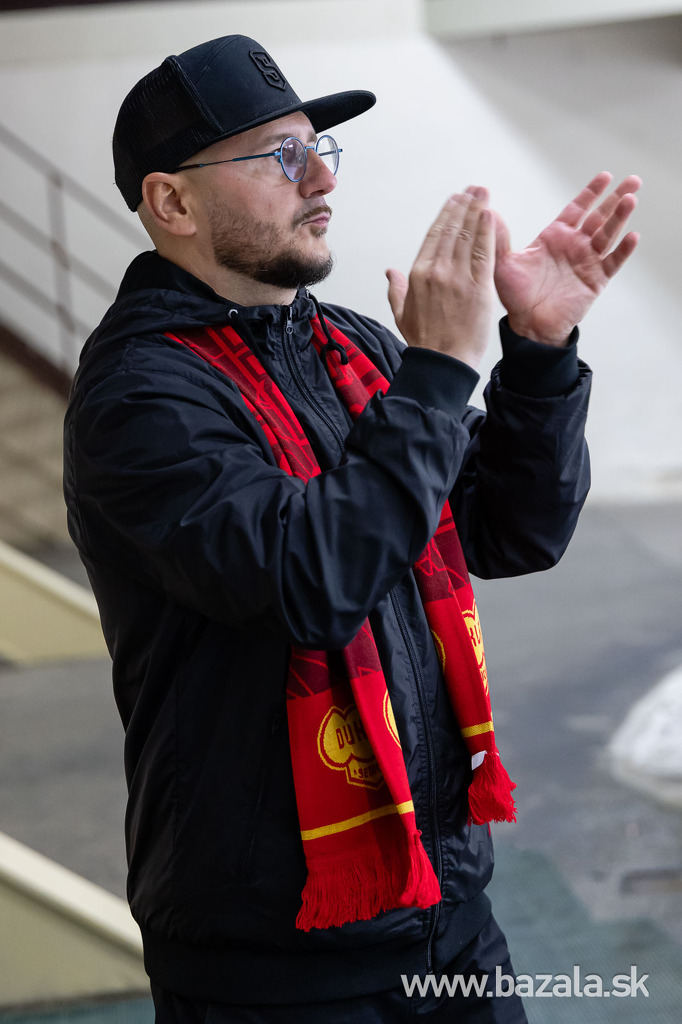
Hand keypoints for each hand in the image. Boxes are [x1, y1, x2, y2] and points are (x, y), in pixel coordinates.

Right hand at [386, 188, 494, 369]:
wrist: (443, 362)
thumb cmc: (424, 342)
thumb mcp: (401, 314)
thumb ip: (395, 289)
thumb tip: (389, 272)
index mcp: (418, 274)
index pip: (434, 235)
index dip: (446, 215)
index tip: (454, 201)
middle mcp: (437, 270)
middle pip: (452, 229)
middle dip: (464, 206)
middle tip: (473, 190)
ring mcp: (458, 276)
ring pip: (468, 235)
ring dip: (477, 210)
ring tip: (483, 193)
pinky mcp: (478, 286)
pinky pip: (484, 251)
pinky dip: (487, 231)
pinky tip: (490, 214)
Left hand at [494, 173, 640, 345]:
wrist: (528, 324)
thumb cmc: (516, 295)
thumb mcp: (503, 263)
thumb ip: (498, 238)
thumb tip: (486, 212)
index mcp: (555, 237)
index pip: (578, 208)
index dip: (591, 192)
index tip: (605, 176)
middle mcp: (574, 246)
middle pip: (600, 216)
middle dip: (616, 198)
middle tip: (633, 180)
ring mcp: (587, 262)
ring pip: (608, 234)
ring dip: (620, 217)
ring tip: (630, 200)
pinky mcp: (595, 281)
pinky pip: (612, 262)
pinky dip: (623, 250)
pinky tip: (632, 236)